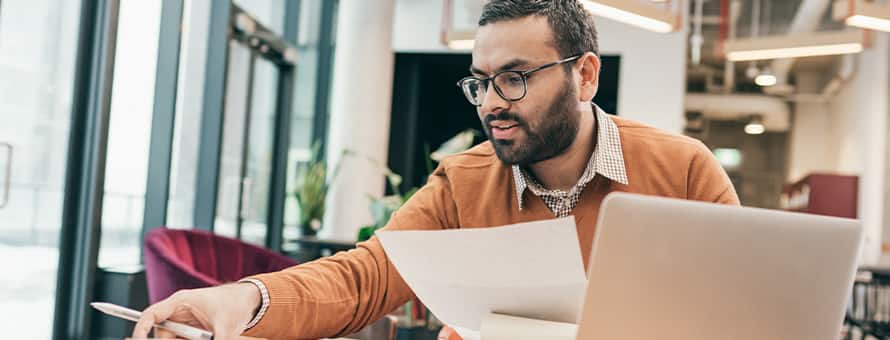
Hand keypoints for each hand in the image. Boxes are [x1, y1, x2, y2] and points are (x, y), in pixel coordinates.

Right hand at [132, 283, 261, 338]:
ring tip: (209, 332)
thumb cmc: (234, 305)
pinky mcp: (191, 331)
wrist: (249, 302)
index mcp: (180, 302)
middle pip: (163, 334)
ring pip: (173, 339)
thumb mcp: (223, 329)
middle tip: (188, 338)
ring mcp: (184, 322)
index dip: (141, 330)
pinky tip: (209, 334)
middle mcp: (178, 312)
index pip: (151, 315)